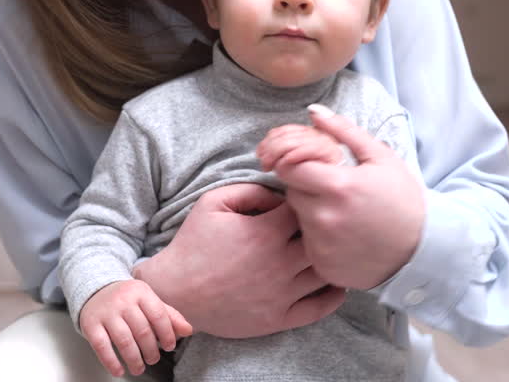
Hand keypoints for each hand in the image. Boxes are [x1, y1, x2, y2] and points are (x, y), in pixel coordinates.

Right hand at [77, 279, 191, 376]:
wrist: (95, 289)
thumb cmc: (127, 299)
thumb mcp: (148, 300)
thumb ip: (169, 315)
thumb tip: (188, 330)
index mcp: (140, 292)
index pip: (158, 315)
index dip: (167, 334)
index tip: (170, 347)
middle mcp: (123, 300)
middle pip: (142, 331)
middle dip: (151, 350)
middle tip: (153, 359)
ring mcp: (106, 312)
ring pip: (124, 340)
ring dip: (134, 359)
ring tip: (139, 368)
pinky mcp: (90, 324)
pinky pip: (101, 346)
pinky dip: (111, 362)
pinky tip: (119, 370)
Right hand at [133, 183, 344, 338]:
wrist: (174, 292)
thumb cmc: (193, 244)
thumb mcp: (213, 202)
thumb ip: (252, 190)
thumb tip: (282, 194)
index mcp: (265, 232)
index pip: (307, 209)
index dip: (309, 203)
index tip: (303, 204)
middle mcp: (278, 264)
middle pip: (324, 240)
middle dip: (324, 230)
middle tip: (319, 227)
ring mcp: (281, 294)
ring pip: (327, 273)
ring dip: (331, 259)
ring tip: (329, 251)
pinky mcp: (278, 319)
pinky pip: (320, 308)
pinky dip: (334, 294)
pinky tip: (333, 281)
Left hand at [272, 105, 424, 289]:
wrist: (423, 249)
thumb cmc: (403, 199)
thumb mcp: (380, 157)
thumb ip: (343, 131)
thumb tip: (312, 111)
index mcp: (338, 186)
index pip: (288, 167)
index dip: (299, 163)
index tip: (314, 166)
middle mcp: (325, 218)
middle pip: (291, 192)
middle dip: (306, 185)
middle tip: (332, 189)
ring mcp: (322, 245)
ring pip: (297, 218)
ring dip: (311, 210)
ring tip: (341, 211)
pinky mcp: (323, 266)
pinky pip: (307, 244)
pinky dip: (318, 237)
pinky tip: (343, 234)